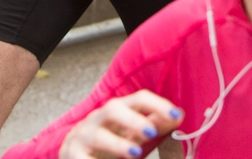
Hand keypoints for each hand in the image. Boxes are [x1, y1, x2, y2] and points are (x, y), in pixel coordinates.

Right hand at [59, 91, 183, 158]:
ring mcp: (83, 137)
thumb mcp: (131, 131)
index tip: (177, 116)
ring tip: (136, 153)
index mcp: (117, 110)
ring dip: (118, 144)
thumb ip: (153, 124)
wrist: (72, 152)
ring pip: (97, 135)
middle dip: (134, 120)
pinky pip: (81, 158)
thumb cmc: (108, 140)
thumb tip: (178, 116)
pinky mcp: (72, 155)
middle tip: (152, 133)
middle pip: (113, 109)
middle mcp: (99, 119)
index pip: (138, 99)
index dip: (158, 105)